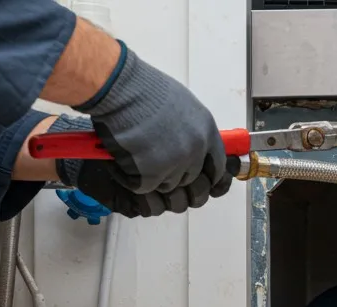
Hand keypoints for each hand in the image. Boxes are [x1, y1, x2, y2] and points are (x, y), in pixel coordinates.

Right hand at [78, 43, 229, 195]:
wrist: (120, 90)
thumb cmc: (143, 89)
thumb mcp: (182, 104)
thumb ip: (192, 129)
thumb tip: (192, 143)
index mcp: (207, 131)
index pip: (217, 167)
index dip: (207, 176)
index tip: (200, 179)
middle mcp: (196, 149)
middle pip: (190, 179)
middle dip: (174, 174)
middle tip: (155, 161)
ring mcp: (175, 164)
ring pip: (168, 185)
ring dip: (152, 175)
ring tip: (136, 152)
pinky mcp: (152, 174)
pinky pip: (145, 187)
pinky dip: (132, 177)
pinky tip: (124, 157)